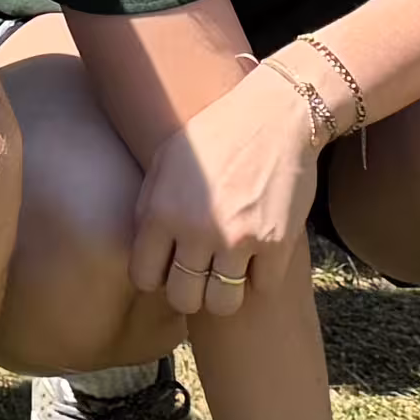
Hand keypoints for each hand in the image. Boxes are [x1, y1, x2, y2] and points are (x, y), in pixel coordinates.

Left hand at [127, 72, 326, 327]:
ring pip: (223, 304)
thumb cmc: (216, 134)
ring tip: (229, 270)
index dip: (157, 276)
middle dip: (191, 291)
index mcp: (162, 211)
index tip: (171, 265)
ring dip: (225, 293)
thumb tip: (143, 253)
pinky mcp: (277, 242)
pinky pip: (262, 287)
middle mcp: (197, 230)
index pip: (145, 278)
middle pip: (184, 299)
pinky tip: (260, 254)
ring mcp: (239, 239)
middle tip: (202, 272)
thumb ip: (148, 208)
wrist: (276, 114)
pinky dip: (262, 276)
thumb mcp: (165, 161)